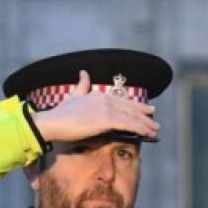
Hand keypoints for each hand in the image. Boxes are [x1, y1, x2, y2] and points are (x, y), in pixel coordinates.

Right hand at [32, 70, 159, 141]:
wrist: (53, 122)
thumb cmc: (60, 114)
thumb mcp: (72, 96)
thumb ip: (81, 86)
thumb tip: (83, 72)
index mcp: (98, 95)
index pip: (122, 100)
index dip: (136, 105)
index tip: (146, 109)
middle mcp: (105, 99)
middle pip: (130, 108)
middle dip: (144, 114)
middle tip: (155, 120)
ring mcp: (106, 108)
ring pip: (132, 117)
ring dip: (145, 124)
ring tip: (155, 130)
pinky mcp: (106, 119)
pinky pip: (128, 124)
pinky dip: (140, 129)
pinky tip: (147, 134)